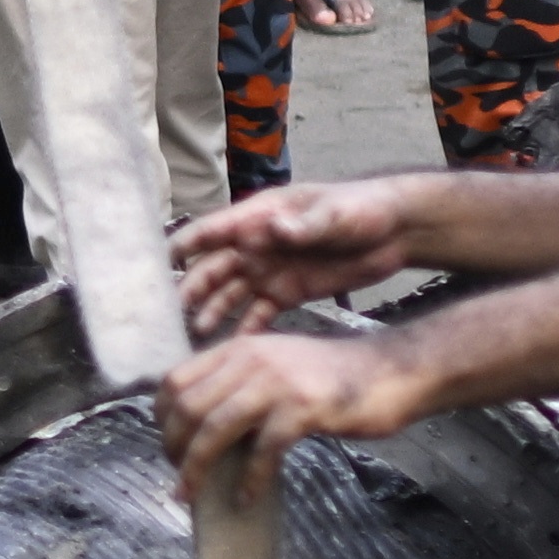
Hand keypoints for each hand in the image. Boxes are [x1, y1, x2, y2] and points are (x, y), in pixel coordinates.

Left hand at [163, 320, 412, 491]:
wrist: (392, 371)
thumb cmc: (334, 377)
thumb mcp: (277, 365)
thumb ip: (240, 383)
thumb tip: (202, 424)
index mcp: (240, 349)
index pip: (177, 380)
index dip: (162, 417)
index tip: (168, 444)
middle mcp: (252, 360)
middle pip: (189, 406)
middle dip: (174, 446)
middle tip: (178, 477)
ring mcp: (278, 383)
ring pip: (216, 427)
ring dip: (197, 467)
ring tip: (192, 494)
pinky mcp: (305, 408)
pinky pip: (263, 449)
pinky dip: (251, 478)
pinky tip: (247, 497)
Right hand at [173, 175, 419, 335]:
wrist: (396, 231)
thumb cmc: (363, 209)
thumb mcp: (336, 213)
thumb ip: (306, 224)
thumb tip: (275, 230)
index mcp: (260, 218)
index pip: (213, 231)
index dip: (186, 246)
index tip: (161, 264)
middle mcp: (256, 246)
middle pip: (213, 268)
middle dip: (191, 288)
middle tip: (174, 312)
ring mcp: (269, 271)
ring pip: (229, 295)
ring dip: (211, 312)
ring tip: (195, 334)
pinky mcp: (287, 293)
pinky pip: (258, 314)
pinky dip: (244, 330)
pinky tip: (232, 349)